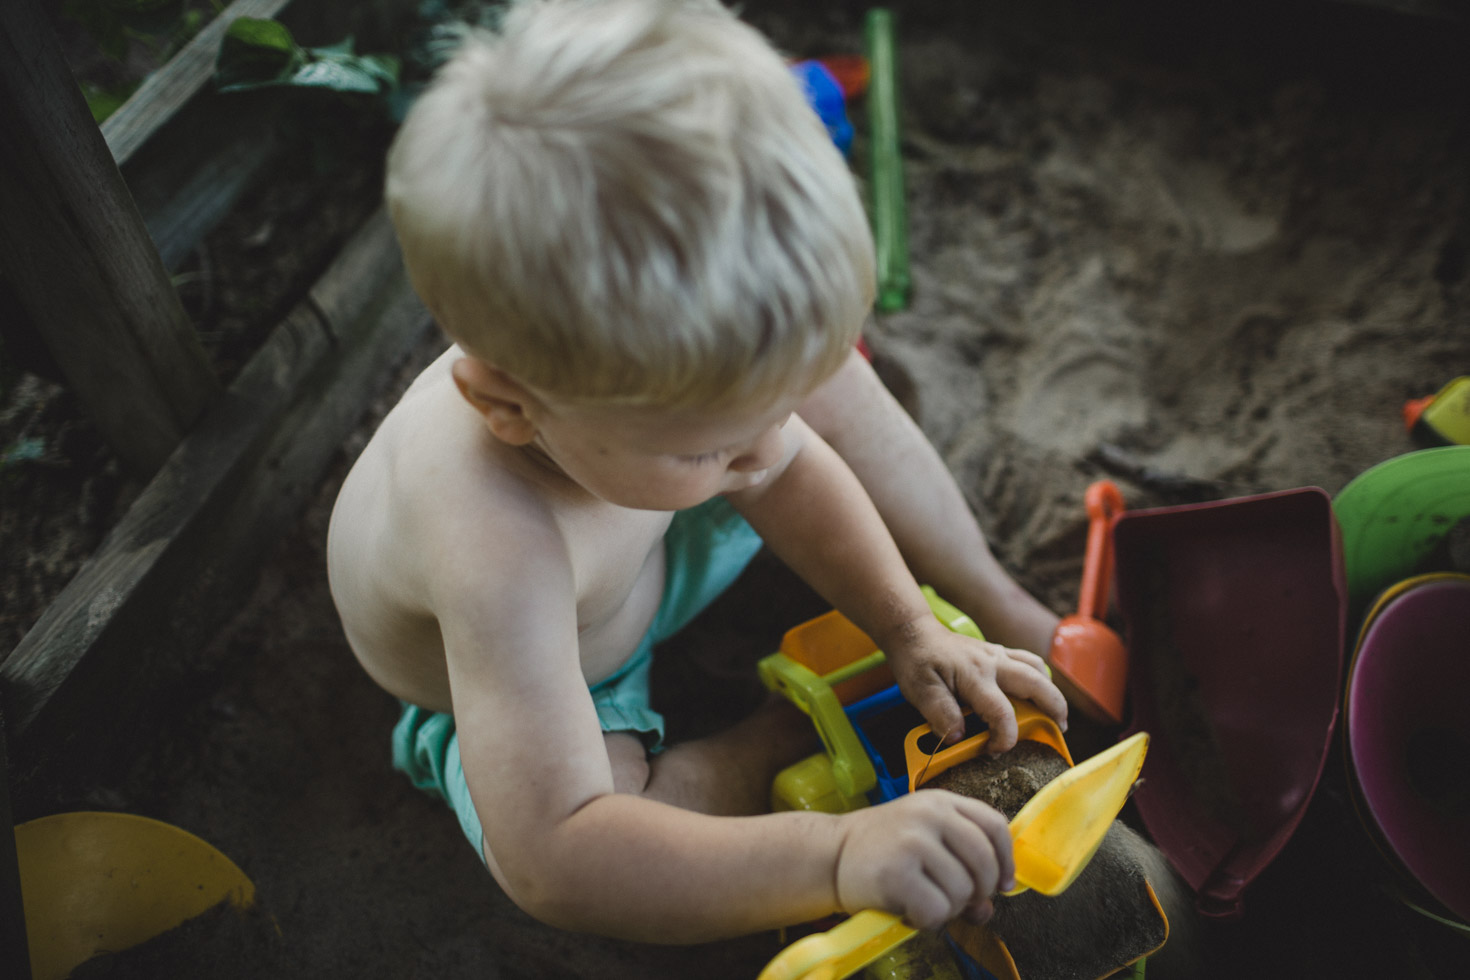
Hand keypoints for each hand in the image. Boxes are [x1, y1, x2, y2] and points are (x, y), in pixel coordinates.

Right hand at [834, 790, 1014, 930]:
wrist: (832, 854)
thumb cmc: (884, 850)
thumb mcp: (925, 843)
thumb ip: (961, 867)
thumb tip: (986, 909)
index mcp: (940, 801)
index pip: (994, 825)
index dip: (1005, 859)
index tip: (1002, 883)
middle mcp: (928, 815)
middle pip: (984, 860)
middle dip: (980, 890)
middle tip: (960, 899)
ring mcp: (911, 841)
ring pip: (962, 890)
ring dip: (949, 908)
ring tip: (925, 901)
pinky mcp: (896, 872)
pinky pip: (937, 910)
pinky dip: (929, 920)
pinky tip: (911, 911)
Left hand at [884, 617, 1067, 752]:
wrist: (913, 633)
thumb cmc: (917, 662)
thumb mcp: (920, 690)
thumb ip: (940, 713)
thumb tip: (959, 737)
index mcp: (975, 675)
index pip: (1002, 712)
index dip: (1004, 738)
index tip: (992, 751)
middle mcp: (993, 662)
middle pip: (1036, 684)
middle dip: (1054, 708)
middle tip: (1059, 730)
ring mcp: (997, 654)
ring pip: (1037, 669)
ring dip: (1051, 691)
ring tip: (1056, 713)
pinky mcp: (997, 651)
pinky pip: (1027, 660)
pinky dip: (1039, 676)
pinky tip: (1037, 691)